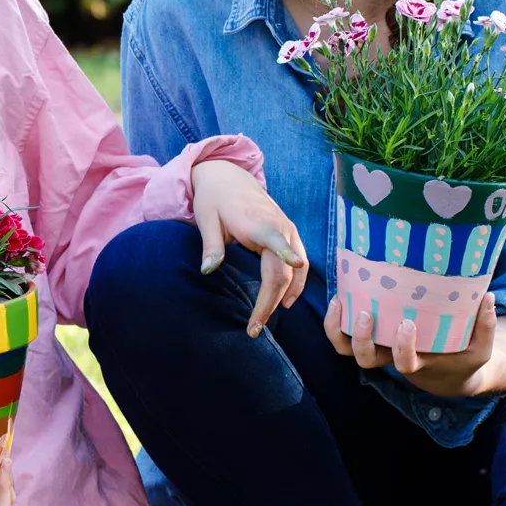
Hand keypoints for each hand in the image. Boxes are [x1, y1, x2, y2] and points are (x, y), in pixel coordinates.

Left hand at [190, 160, 305, 337]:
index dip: (287, 253)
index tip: (296, 265)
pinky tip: (284, 301)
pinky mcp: (290, 234)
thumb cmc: (214, 200)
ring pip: (296, 271)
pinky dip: (294, 283)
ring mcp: (288, 231)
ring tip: (264, 321)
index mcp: (257, 222)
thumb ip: (211, 245)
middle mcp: (279, 227)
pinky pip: (299, 263)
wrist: (228, 178)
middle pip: (283, 271)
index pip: (276, 241)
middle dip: (271, 302)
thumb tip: (207, 270)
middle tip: (253, 328)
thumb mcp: (206, 219)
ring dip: (285, 297)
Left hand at [325, 291, 496, 397]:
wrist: (446, 372)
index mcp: (418, 363)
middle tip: (367, 314)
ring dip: (338, 329)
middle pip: (365, 360)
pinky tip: (339, 295)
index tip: (407, 324)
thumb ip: (486, 326)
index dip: (402, 348)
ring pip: (347, 350)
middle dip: (361, 339)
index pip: (404, 364)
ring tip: (341, 300)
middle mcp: (391, 358)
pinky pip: (342, 335)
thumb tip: (489, 296)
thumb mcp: (480, 348)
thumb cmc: (463, 357)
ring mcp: (377, 348)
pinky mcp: (370, 336)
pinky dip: (335, 321)